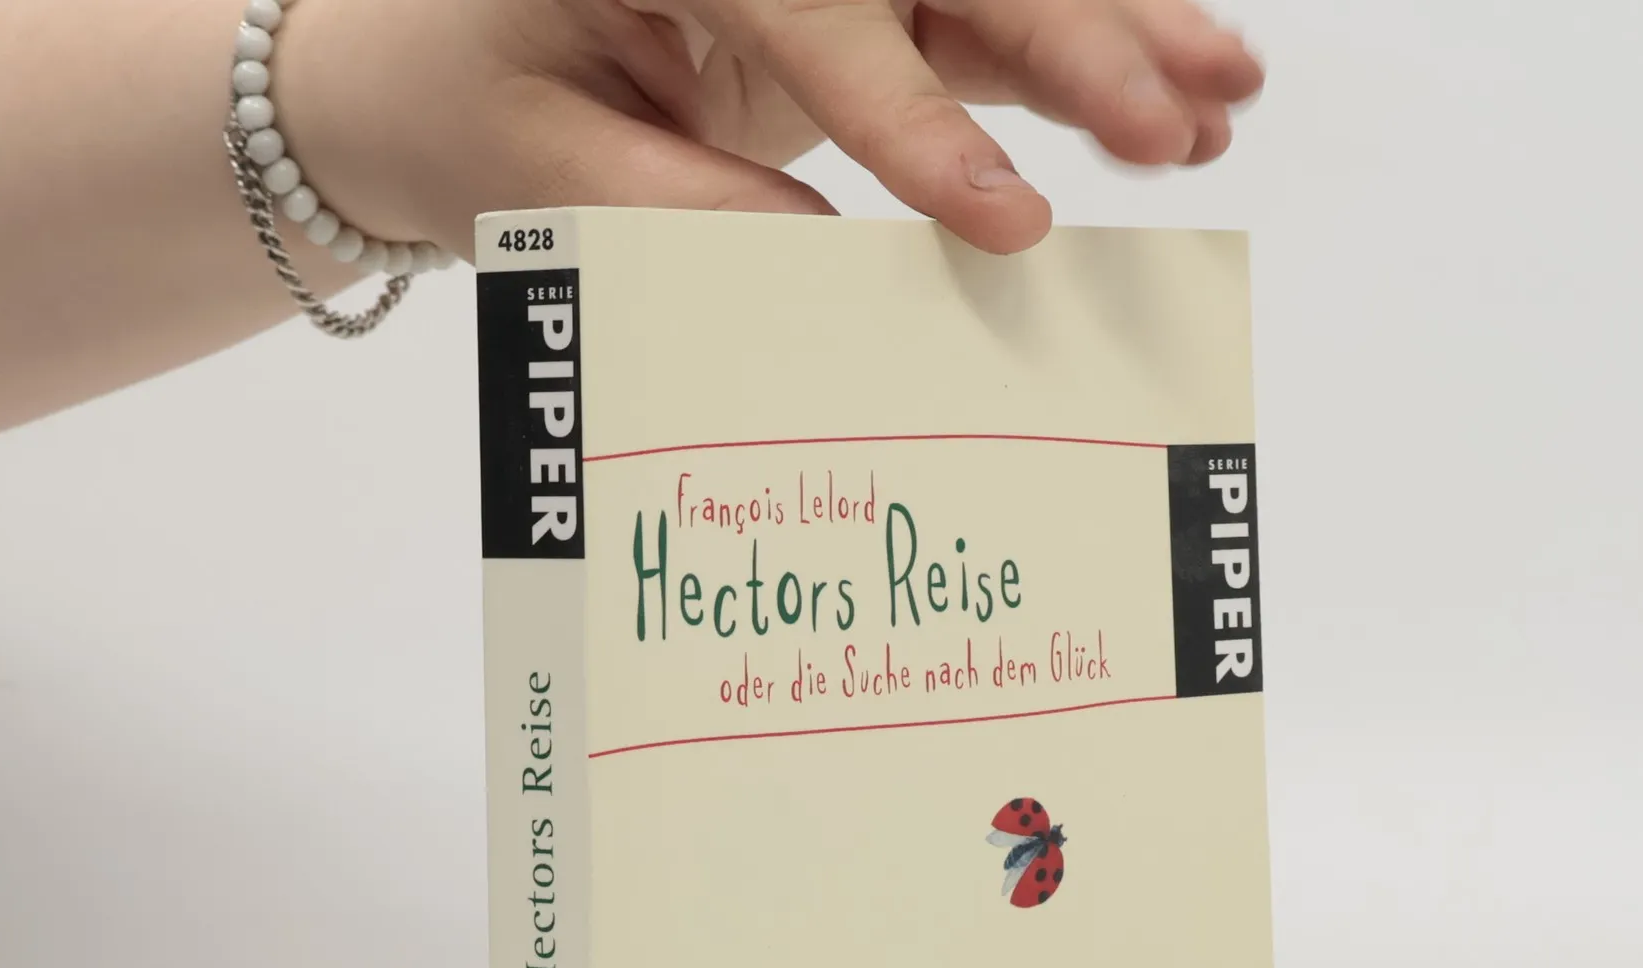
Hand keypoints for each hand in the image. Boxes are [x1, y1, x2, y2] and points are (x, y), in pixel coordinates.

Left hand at [275, 0, 1263, 259]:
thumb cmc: (462, 106)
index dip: (908, 109)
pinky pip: (979, 16)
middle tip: (1180, 115)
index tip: (997, 218)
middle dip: (1073, 36)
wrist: (419, 68)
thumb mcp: (540, 175)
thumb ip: (680, 211)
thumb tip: (825, 267)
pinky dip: (1076, 56)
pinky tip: (1173, 91)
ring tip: (1223, 93)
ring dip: (1113, 27)